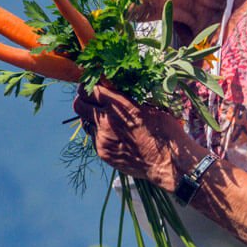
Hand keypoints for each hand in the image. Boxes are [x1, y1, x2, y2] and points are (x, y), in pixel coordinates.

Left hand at [74, 85, 190, 189]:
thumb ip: (126, 98)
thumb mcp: (149, 106)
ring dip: (91, 117)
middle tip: (91, 98)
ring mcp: (102, 138)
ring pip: (84, 122)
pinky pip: (94, 138)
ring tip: (105, 118)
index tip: (94, 84)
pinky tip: (114, 135)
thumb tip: (112, 88)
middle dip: (83, 99)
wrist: (168, 163)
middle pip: (78, 104)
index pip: (91, 89)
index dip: (90, 84)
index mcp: (119, 105)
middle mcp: (106, 120)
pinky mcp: (103, 152)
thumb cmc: (165, 131)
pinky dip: (99, 133)